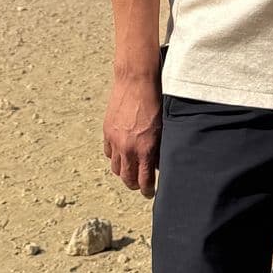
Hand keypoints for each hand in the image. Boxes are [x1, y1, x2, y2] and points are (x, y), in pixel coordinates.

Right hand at [102, 70, 161, 197]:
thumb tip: (159, 163)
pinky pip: (109, 152)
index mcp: (145, 149)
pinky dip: (115, 157)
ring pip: (116, 168)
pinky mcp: (107, 131)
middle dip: (134, 185)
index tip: (150, 192)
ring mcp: (115, 140)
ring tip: (131, 170)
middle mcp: (128, 148)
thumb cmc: (156, 101)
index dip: (148, 190)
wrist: (136, 80)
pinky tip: (122, 154)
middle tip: (140, 186)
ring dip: (124, 172)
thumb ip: (160, 148)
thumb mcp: (164, 127)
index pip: (144, 181)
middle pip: (127, 179)